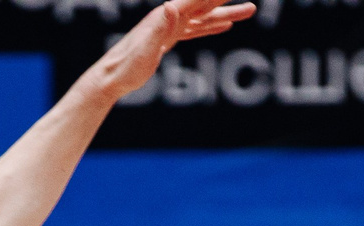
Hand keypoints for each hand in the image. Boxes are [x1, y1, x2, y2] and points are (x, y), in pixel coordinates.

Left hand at [84, 0, 255, 103]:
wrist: (110, 79)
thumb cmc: (126, 67)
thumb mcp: (144, 49)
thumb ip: (159, 28)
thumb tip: (172, 6)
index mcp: (167, 16)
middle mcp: (169, 17)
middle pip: (206, 3)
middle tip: (253, 3)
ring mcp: (169, 28)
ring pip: (204, 17)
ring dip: (226, 12)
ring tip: (249, 9)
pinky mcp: (168, 40)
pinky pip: (194, 30)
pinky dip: (210, 26)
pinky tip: (223, 25)